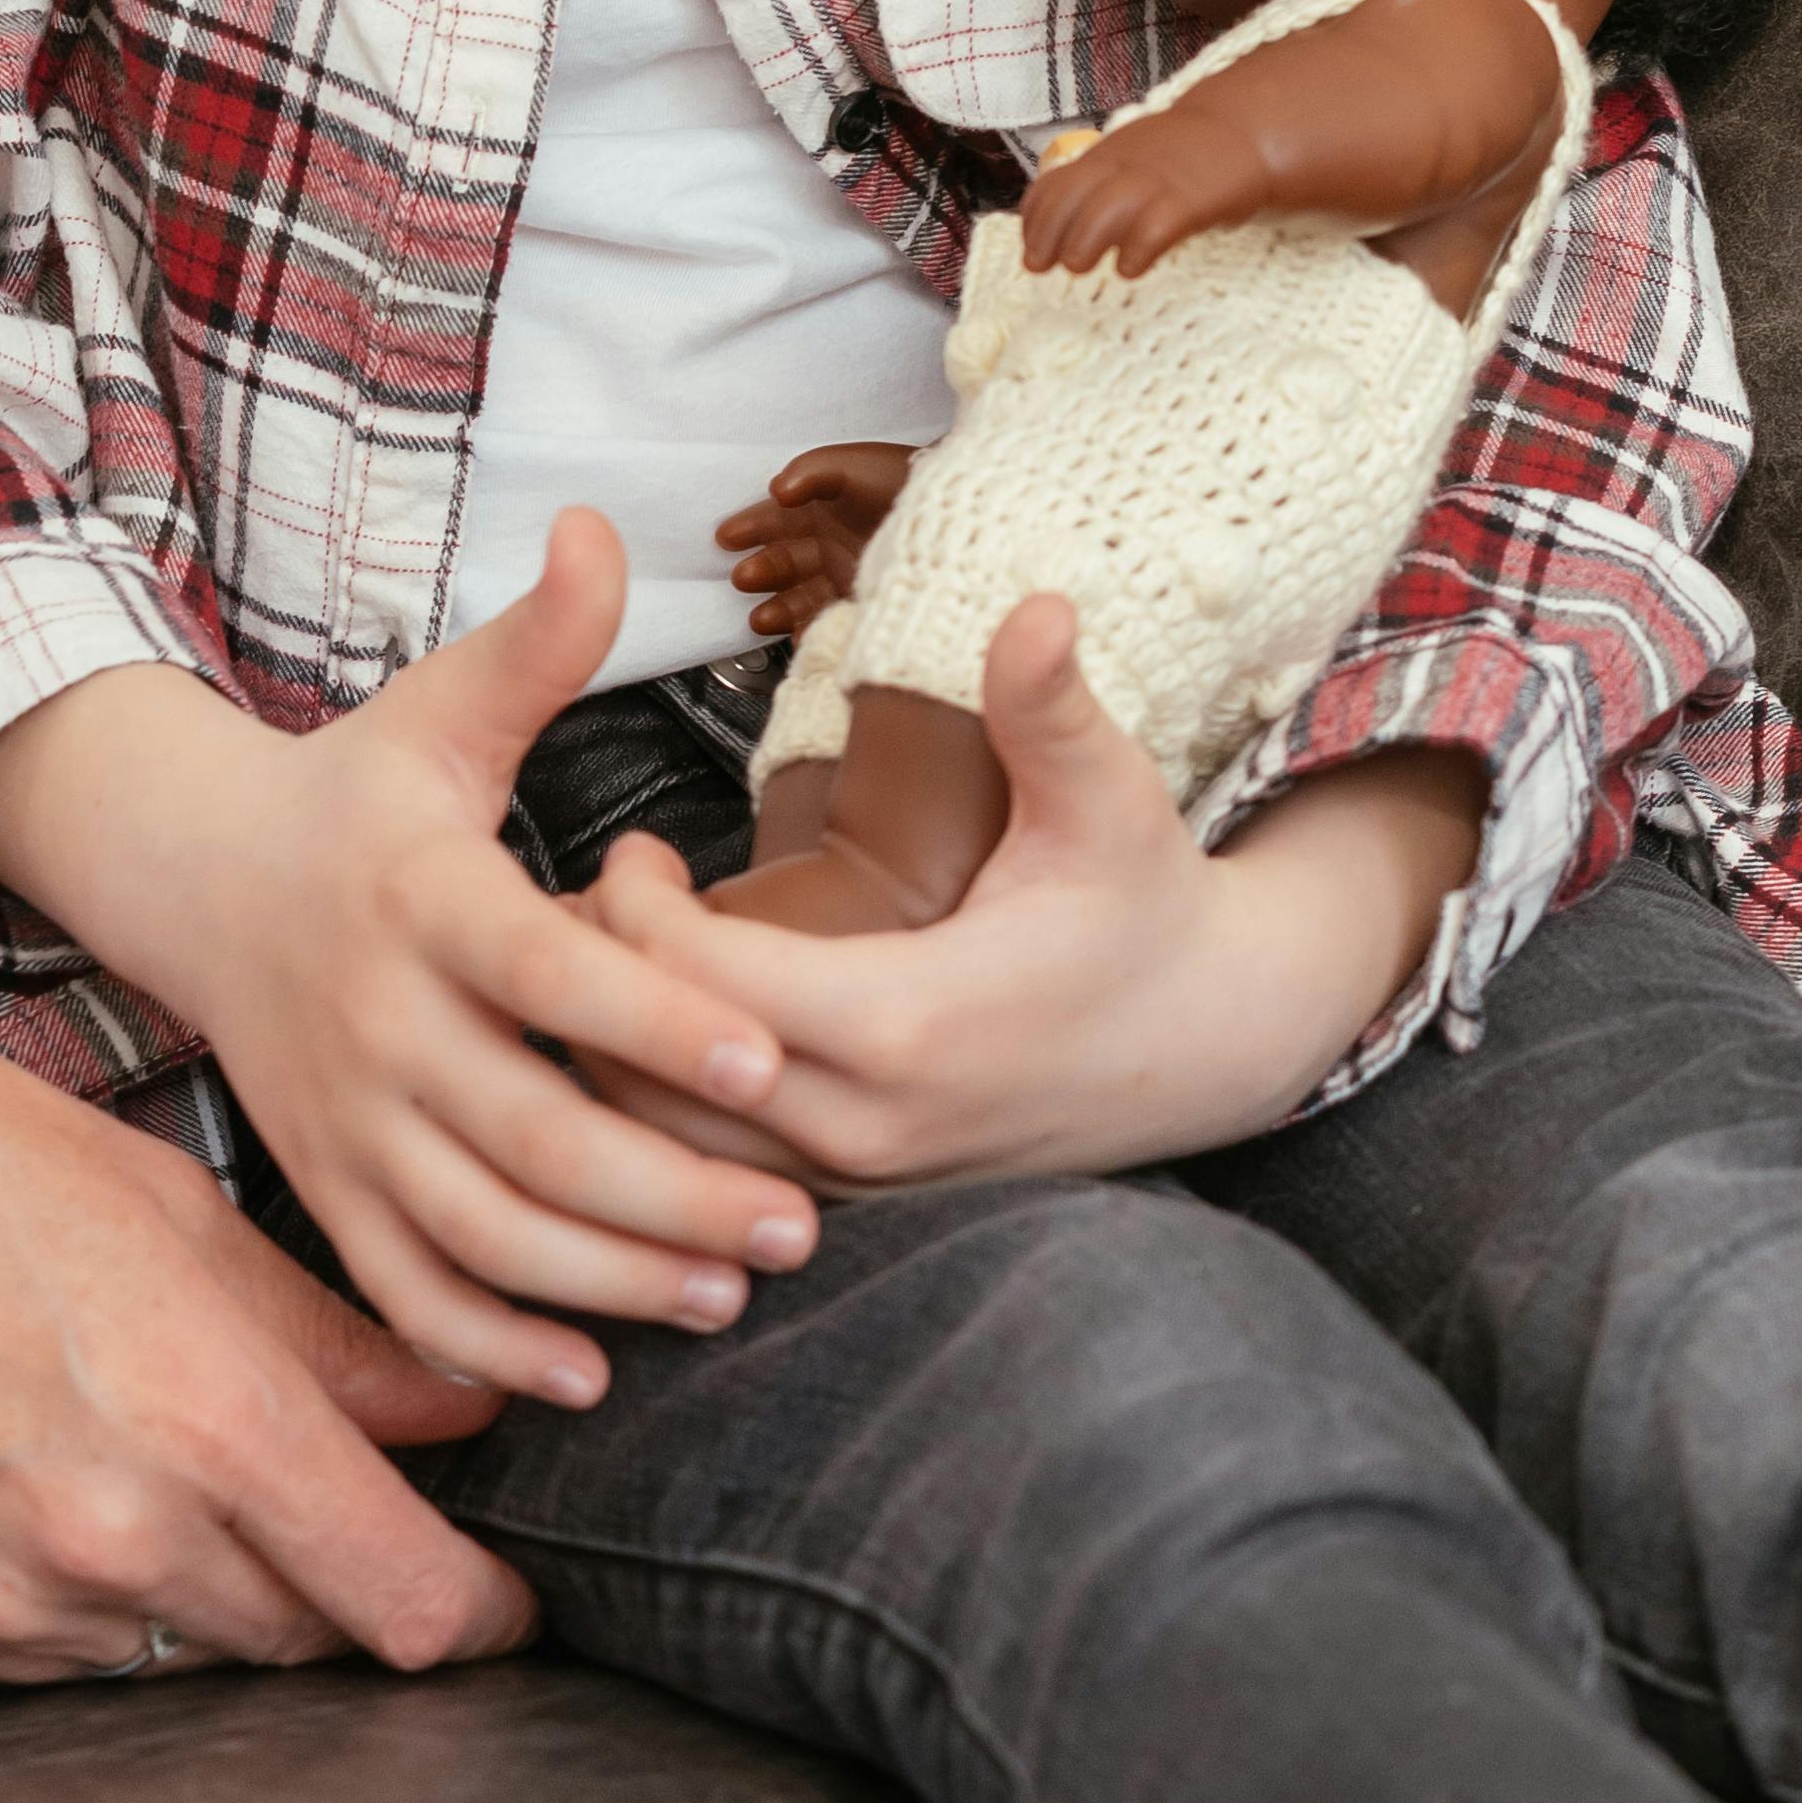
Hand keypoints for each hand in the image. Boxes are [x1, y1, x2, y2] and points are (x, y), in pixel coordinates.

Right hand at [0, 515, 819, 1406]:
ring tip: (733, 1289)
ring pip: (477, 1230)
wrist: (206, 880)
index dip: (653, 1019)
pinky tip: (591, 1372)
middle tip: (803, 1222)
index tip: (771, 1062)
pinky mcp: (325, 1190)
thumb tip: (607, 528)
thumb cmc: (364, 792)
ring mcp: (344, 1120)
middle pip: (528, 1131)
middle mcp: (377, 1019)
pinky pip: (403, 1292)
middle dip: (669, 1190)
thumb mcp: (439, 707)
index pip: (545, 971)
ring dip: (606, 1278)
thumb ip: (537, 641)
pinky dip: (488, 1348)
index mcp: (420, 895)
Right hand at [0, 656, 534, 1683]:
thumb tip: (462, 1409)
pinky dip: (101, 1596)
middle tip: (349, 1496)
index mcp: (196, 1416)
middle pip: (303, 1638)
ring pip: (184, 1653)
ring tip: (190, 1463)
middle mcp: (106, 1537)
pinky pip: (63, 1656)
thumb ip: (327, 1333)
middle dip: (347, 1581)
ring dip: (222, 1589)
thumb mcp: (169, 1201)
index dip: (476, 1609)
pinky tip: (73, 1479)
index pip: (402, 1603)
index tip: (502, 1589)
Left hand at [576, 598, 1479, 1186]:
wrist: (1211, 1043)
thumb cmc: (1147, 905)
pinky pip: (724, 1182)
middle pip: (668, 1089)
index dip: (644, 922)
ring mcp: (867, 1182)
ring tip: (603, 952)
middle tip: (590, 890)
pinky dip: (666, 1119)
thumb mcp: (1111, 799)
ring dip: (620, 1064)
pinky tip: (652, 1034)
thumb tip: (1033, 603)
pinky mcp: (866, 1199)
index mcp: (912, 1030)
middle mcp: (873, 1128)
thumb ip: (1053, 708)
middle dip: (603, 992)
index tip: (633, 844)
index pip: (711, 993)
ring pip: (681, 1158)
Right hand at [714, 438, 914, 639]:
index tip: (725, 537)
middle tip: (742, 578)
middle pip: (784, 561)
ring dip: (777, 607)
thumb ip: (810, 472)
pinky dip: (811, 632)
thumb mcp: (852, 465)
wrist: (953, 515)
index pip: (776, 519)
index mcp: (822, 508)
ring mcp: (847, 574)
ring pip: (800, 596)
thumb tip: (776, 491)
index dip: (749, 527)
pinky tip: (797, 637)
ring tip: (759, 618)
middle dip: (761, 571)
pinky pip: (828, 621)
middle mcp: (830, 543)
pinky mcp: (863, 601)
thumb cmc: (902, 479)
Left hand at [1017, 107, 1268, 281]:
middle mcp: (1124, 166)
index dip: (1034, 220)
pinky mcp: (1189, 202)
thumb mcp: (1129, 156)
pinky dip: (1136, 251)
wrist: (1242, 131)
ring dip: (1083, 243)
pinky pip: (1155, 228)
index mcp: (1105, 157)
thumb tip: (1056, 223)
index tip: (1030, 249)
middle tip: (1040, 266)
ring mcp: (1156, 182)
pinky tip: (1129, 268)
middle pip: (1070, 199)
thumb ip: (1097, 182)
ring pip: (1104, 212)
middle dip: (1047, 234)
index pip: (1053, 184)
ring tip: (1078, 268)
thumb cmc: (1181, 154)